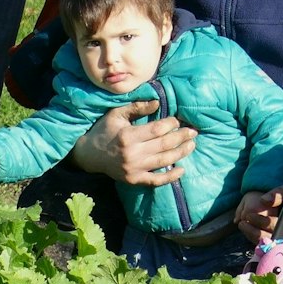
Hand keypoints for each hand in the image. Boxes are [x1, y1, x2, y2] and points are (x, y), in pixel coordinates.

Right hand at [71, 100, 193, 185]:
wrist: (89, 154)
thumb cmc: (104, 130)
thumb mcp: (117, 114)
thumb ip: (137, 108)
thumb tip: (158, 103)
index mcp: (128, 136)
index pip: (157, 129)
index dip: (171, 124)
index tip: (178, 120)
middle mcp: (132, 154)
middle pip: (164, 145)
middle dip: (182, 137)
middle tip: (193, 131)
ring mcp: (133, 169)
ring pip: (164, 161)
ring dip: (181, 153)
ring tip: (192, 145)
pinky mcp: (134, 180)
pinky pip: (155, 180)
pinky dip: (170, 177)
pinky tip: (182, 170)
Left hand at [236, 186, 282, 242]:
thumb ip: (279, 193)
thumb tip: (263, 200)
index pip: (277, 225)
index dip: (261, 222)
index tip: (249, 215)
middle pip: (272, 239)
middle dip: (254, 232)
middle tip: (241, 223)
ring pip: (270, 245)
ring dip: (254, 237)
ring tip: (243, 226)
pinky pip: (271, 246)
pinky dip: (258, 240)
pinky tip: (249, 231)